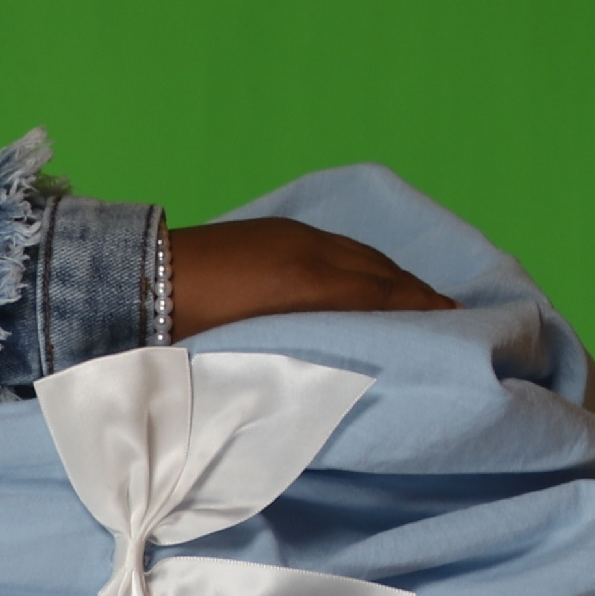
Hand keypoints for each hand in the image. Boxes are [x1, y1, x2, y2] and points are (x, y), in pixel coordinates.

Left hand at [165, 218, 457, 337]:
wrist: (138, 281)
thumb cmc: (188, 331)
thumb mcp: (250, 349)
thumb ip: (302, 350)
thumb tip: (345, 362)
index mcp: (306, 283)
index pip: (381, 295)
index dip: (420, 310)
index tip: (456, 326)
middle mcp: (310, 253)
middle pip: (381, 272)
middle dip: (418, 293)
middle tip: (453, 315)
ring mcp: (294, 237)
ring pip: (363, 256)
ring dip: (395, 278)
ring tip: (420, 301)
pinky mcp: (277, 232)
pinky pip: (339, 246)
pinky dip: (367, 264)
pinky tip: (370, 280)